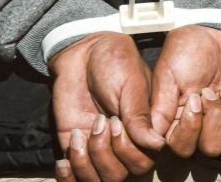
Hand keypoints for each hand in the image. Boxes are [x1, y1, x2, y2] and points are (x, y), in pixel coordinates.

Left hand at [50, 33, 163, 181]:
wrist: (81, 50)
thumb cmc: (114, 61)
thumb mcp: (131, 84)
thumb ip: (139, 115)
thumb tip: (157, 144)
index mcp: (143, 132)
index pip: (143, 161)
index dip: (128, 149)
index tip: (115, 121)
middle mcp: (123, 146)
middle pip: (122, 175)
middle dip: (107, 152)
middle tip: (100, 120)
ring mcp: (98, 148)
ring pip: (99, 180)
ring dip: (87, 161)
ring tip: (80, 134)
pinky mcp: (75, 147)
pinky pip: (74, 177)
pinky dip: (68, 177)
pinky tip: (63, 162)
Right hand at [149, 26, 220, 159]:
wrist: (216, 32)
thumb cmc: (186, 52)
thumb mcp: (167, 75)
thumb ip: (161, 108)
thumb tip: (153, 139)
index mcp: (178, 123)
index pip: (182, 148)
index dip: (191, 129)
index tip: (194, 98)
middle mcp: (203, 130)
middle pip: (212, 149)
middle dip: (215, 117)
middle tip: (210, 89)